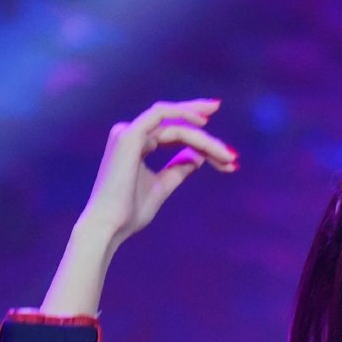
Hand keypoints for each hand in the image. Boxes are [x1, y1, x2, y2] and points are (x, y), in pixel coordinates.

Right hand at [79, 97, 237, 247]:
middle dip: (206, 135)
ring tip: (226, 155)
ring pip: (175, 124)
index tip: (228, 160)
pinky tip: (203, 125)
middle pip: (177, 126)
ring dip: (203, 137)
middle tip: (232, 152)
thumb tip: (199, 155)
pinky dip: (183, 115)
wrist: (109, 226)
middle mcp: (130, 133)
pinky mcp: (129, 135)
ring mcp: (128, 132)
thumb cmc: (129, 213)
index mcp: (136, 145)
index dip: (202, 144)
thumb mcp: (161, 187)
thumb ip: (177, 169)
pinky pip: (161, 115)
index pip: (174, 134)